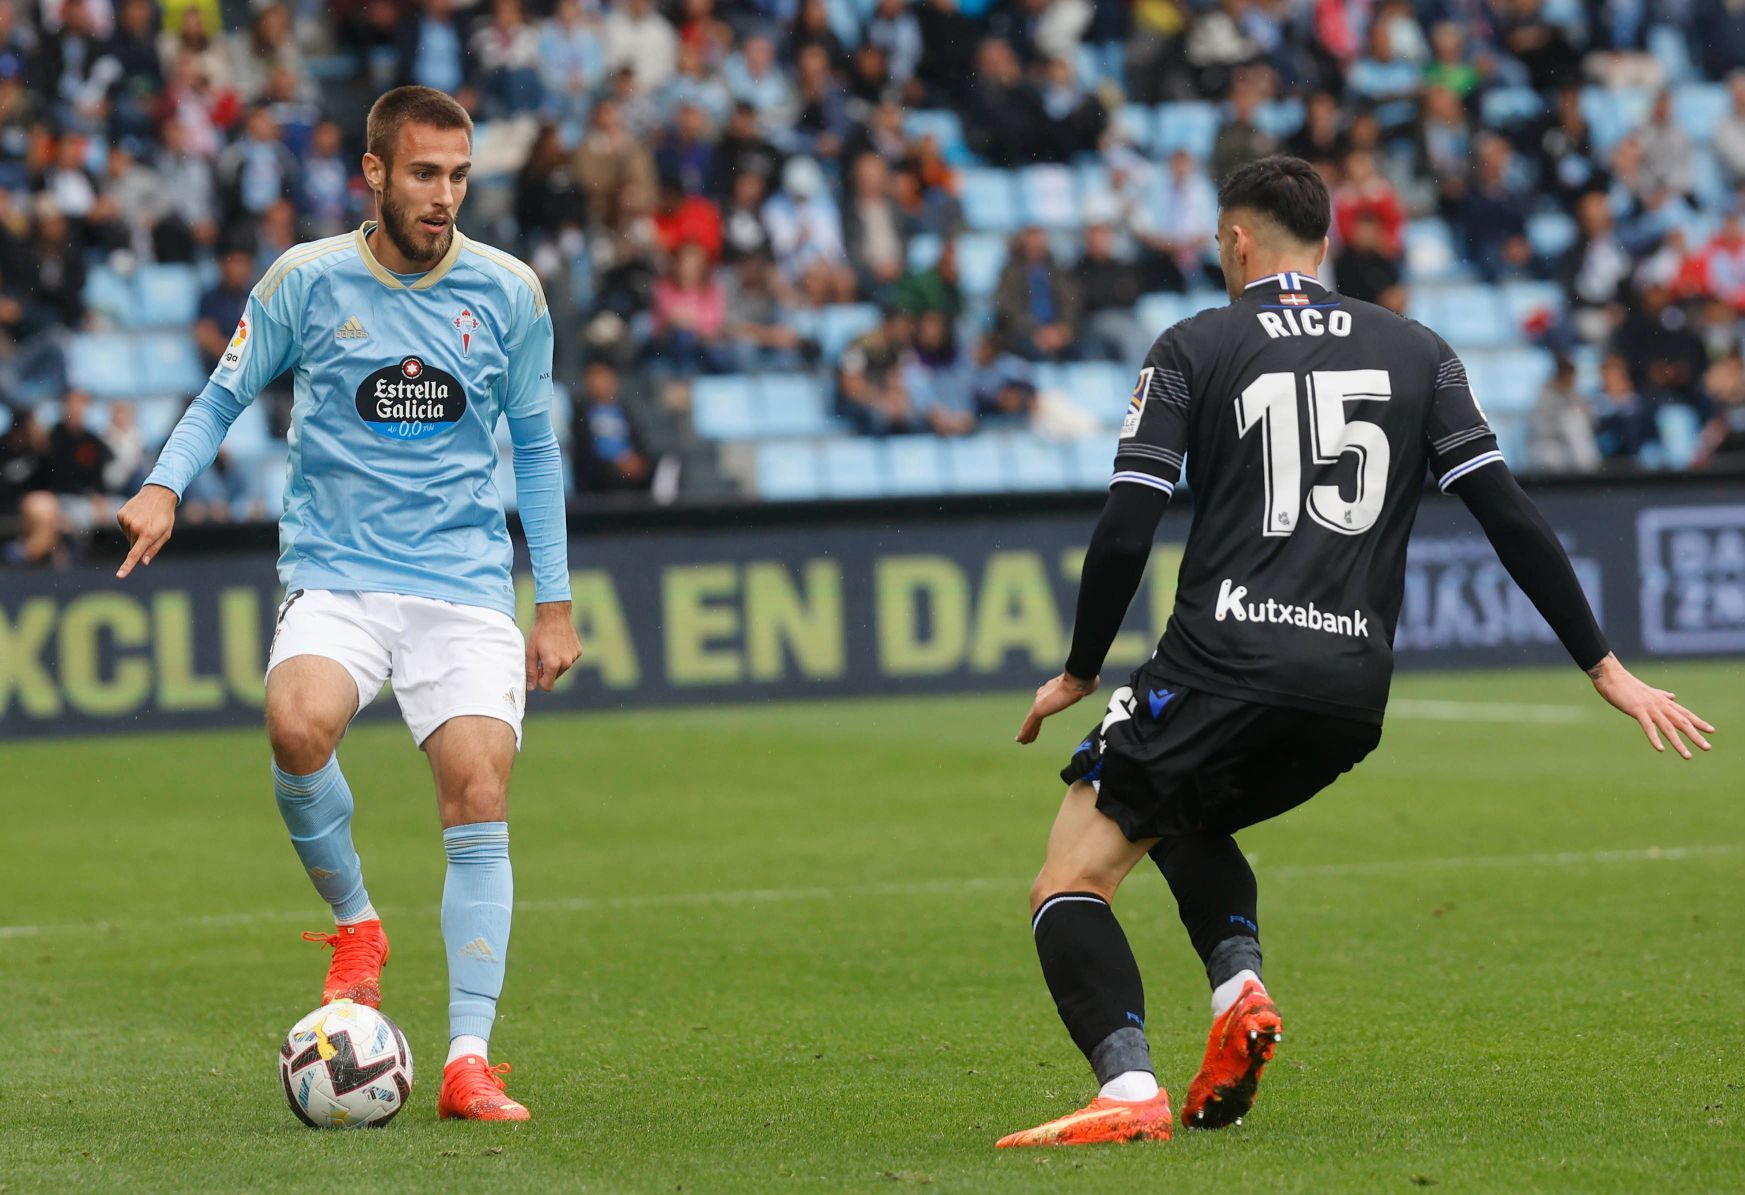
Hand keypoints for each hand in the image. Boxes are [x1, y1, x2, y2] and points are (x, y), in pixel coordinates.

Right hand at [115, 483, 178, 577]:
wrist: (158, 493)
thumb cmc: (165, 516)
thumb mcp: (166, 533)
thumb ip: (154, 548)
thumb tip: (143, 562)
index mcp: (148, 534)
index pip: (135, 554)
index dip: (127, 566)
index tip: (120, 576)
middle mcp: (135, 527)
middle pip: (133, 545)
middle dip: (140, 542)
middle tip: (150, 528)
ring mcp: (126, 520)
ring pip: (128, 536)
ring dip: (135, 532)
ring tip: (145, 520)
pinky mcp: (120, 514)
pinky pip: (123, 527)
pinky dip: (129, 524)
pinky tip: (138, 515)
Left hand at [526, 601, 582, 691]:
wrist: (555, 615)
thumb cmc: (540, 633)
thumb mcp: (531, 652)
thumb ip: (531, 672)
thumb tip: (531, 688)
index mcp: (553, 664)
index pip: (547, 686)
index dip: (540, 681)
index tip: (537, 671)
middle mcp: (566, 663)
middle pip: (555, 677)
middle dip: (547, 671)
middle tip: (542, 656)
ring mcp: (574, 657)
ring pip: (562, 669)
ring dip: (556, 663)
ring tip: (550, 648)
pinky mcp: (578, 651)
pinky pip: (569, 660)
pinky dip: (564, 656)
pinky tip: (559, 644)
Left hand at [1016, 672, 1098, 744]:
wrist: (1077, 681)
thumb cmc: (1083, 682)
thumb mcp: (1083, 685)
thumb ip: (1084, 686)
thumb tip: (1093, 684)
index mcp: (1053, 691)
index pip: (1044, 702)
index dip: (1040, 712)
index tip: (1037, 717)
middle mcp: (1044, 696)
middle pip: (1035, 714)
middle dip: (1032, 724)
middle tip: (1027, 733)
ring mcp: (1040, 703)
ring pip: (1031, 721)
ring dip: (1027, 732)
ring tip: (1022, 741)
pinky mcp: (1038, 709)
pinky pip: (1029, 724)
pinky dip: (1025, 732)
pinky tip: (1021, 740)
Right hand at [1588, 653, 1713, 758]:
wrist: (1612, 676)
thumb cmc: (1627, 684)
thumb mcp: (1648, 691)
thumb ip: (1662, 695)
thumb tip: (1673, 697)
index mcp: (1663, 701)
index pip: (1685, 713)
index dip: (1698, 722)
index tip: (1711, 731)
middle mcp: (1660, 705)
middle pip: (1682, 722)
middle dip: (1695, 736)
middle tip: (1707, 748)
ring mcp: (1650, 708)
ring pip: (1668, 728)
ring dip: (1679, 743)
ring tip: (1687, 755)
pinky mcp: (1637, 710)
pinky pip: (1648, 727)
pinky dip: (1655, 738)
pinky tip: (1661, 749)